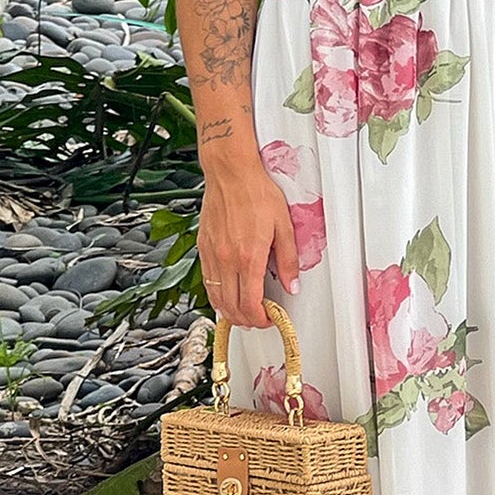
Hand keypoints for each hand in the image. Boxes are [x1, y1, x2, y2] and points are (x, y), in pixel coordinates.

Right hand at [197, 157, 300, 326]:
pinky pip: (207, 282)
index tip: (269, 318)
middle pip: (232, 307)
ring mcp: (212, 255)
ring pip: (216, 298)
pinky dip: (216, 295)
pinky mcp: (203, 248)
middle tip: (259, 318)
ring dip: (230, 311)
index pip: (251, 304)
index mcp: (249, 258)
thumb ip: (288, 260)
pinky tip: (226, 295)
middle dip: (246, 320)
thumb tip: (292, 285)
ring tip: (243, 312)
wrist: (231, 174)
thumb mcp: (283, 226)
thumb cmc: (256, 194)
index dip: (261, 319)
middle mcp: (227, 260)